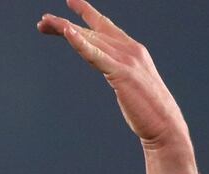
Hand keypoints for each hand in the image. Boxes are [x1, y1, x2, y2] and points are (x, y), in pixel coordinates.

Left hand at [39, 0, 187, 149]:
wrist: (165, 126)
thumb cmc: (147, 110)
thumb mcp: (130, 84)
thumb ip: (119, 71)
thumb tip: (110, 70)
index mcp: (133, 50)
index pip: (105, 26)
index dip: (87, 12)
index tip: (70, 2)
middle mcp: (130, 49)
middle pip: (91, 31)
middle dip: (65, 24)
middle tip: (42, 22)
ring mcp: (127, 60)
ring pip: (90, 39)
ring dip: (65, 29)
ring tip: (45, 24)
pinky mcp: (121, 73)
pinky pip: (96, 55)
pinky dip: (81, 43)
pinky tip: (67, 33)